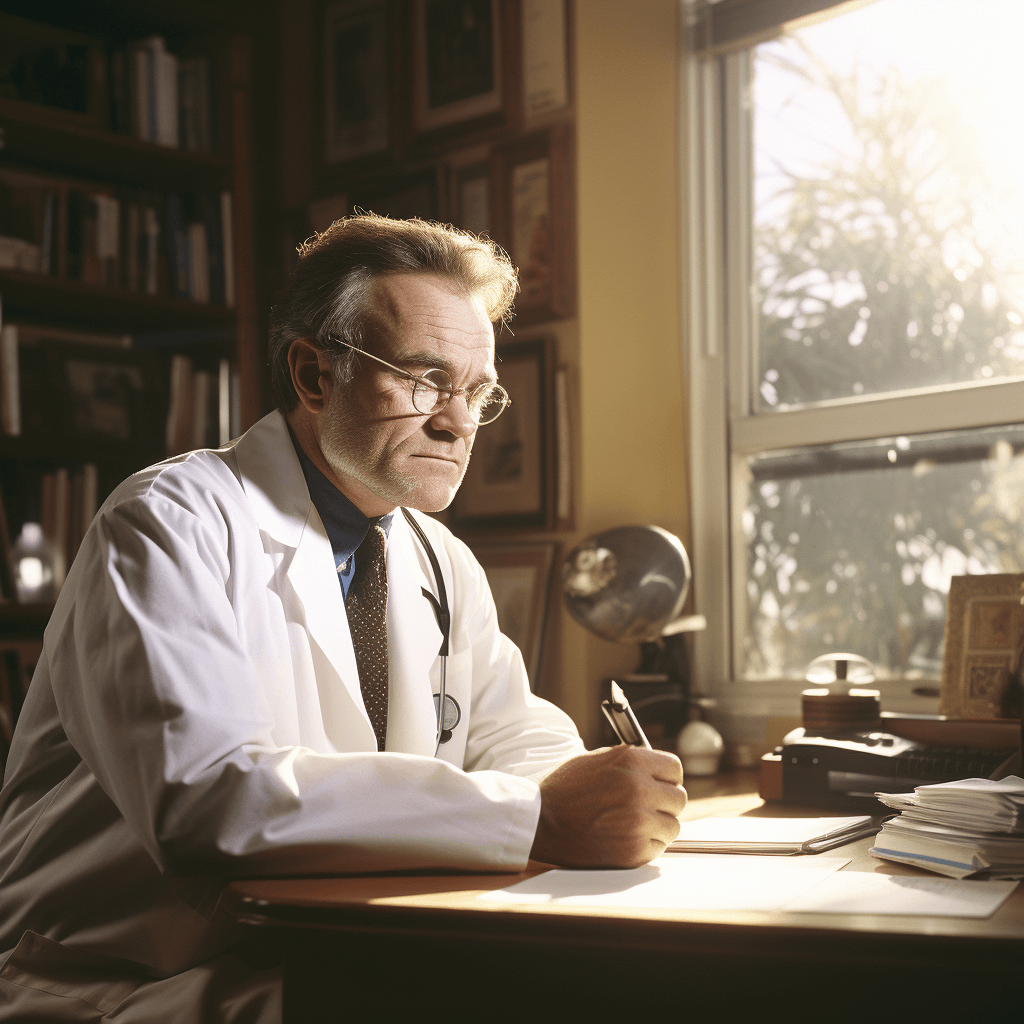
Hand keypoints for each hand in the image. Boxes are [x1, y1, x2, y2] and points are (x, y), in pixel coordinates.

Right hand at [529, 745, 686, 868]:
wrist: (541, 822)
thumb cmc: (566, 789)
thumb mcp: (598, 759)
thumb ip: (632, 762)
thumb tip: (658, 770)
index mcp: (632, 761)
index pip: (674, 768)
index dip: (667, 777)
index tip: (660, 784)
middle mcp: (639, 790)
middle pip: (679, 798)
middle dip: (664, 802)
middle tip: (647, 806)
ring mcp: (638, 822)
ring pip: (673, 826)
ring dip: (657, 826)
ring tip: (632, 824)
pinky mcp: (634, 851)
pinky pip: (658, 847)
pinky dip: (645, 845)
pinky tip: (624, 838)